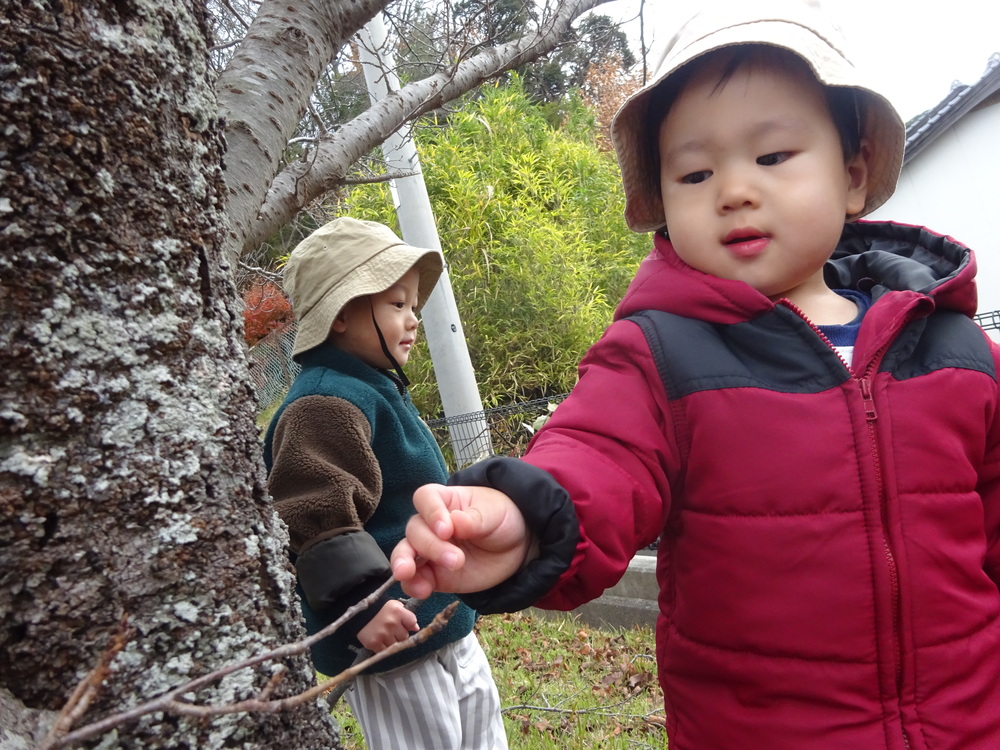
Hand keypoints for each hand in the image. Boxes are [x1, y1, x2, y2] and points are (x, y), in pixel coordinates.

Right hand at [357, 599, 418, 651]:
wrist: (359, 613)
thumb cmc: (380, 609)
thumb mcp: (395, 606)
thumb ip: (407, 615)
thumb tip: (416, 628)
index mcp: (398, 611)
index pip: (413, 622)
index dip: (409, 625)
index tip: (404, 625)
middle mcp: (392, 623)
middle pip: (405, 636)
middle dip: (400, 634)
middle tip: (392, 630)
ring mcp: (383, 634)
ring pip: (396, 645)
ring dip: (392, 642)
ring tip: (386, 635)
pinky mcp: (374, 643)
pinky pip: (385, 651)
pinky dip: (384, 648)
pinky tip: (380, 641)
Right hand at [391, 483, 532, 598]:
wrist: (516, 547)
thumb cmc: (501, 518)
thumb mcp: (495, 514)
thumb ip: (474, 519)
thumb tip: (454, 521)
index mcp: (445, 501)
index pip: (425, 498)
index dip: (431, 512)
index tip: (446, 529)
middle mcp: (430, 524)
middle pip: (415, 529)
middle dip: (431, 546)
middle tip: (456, 560)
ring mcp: (430, 550)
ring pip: (405, 553)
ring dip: (404, 563)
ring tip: (409, 575)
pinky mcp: (433, 574)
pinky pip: (414, 579)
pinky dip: (412, 585)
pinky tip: (421, 591)